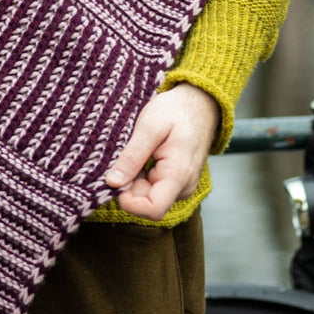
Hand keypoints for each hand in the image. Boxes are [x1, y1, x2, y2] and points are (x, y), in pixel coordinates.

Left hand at [104, 82, 219, 219]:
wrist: (200, 103)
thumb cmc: (176, 111)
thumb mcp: (149, 127)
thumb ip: (131, 157)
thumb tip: (113, 182)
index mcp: (178, 175)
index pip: (153, 209)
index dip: (129, 201)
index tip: (113, 181)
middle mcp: (183, 186)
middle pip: (147, 202)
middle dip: (127, 186)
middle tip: (120, 158)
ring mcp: (180, 184)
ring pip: (147, 195)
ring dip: (132, 180)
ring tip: (132, 153)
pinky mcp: (175, 180)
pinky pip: (152, 186)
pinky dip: (139, 175)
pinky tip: (138, 155)